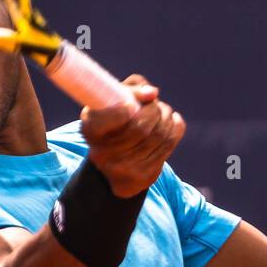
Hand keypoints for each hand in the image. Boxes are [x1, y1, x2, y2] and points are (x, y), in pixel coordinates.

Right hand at [80, 75, 185, 198]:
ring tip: (163, 111)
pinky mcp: (145, 176)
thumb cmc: (113, 124)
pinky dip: (175, 127)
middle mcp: (103, 154)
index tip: (131, 105)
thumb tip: (152, 93)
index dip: (122, 110)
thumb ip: (129, 90)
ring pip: (158, 135)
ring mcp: (125, 169)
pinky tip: (171, 120)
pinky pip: (168, 145)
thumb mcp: (111, 103)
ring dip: (166, 117)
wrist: (114, 165)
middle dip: (154, 110)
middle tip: (155, 103)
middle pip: (140, 128)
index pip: (106, 120)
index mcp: (90, 131)